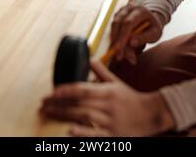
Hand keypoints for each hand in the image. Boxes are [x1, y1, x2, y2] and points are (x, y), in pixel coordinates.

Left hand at [40, 60, 174, 136]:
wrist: (151, 114)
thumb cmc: (131, 98)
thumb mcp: (117, 83)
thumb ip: (102, 72)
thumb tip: (90, 59)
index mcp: (107, 91)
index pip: (83, 89)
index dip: (67, 89)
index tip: (53, 91)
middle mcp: (108, 105)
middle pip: (79, 103)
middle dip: (59, 103)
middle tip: (43, 103)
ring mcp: (110, 121)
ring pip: (84, 117)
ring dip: (64, 115)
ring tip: (49, 113)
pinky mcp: (113, 135)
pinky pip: (96, 135)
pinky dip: (82, 133)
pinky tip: (70, 130)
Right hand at [110, 5, 162, 63]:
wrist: (150, 19)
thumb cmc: (153, 27)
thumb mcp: (155, 33)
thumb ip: (144, 37)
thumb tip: (132, 43)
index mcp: (140, 11)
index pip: (128, 23)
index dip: (122, 36)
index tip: (119, 49)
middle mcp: (129, 8)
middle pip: (118, 23)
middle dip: (116, 41)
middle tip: (119, 56)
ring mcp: (121, 11)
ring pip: (113, 26)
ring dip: (114, 41)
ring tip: (119, 55)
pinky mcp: (117, 16)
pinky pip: (113, 28)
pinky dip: (114, 39)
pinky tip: (118, 49)